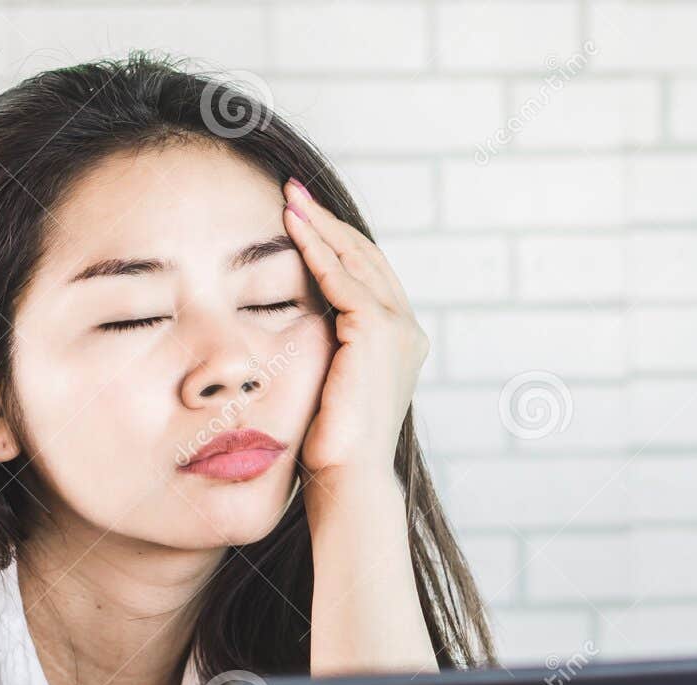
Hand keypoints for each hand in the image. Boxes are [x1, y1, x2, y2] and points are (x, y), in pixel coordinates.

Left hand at [281, 176, 428, 482]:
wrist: (348, 479)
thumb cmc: (330, 448)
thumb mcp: (327, 386)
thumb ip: (324, 351)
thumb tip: (291, 331)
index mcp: (399, 343)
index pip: (366, 278)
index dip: (335, 244)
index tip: (299, 218)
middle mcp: (408, 331)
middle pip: (367, 258)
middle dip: (329, 223)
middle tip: (293, 193)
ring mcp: (399, 329)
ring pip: (357, 260)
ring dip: (320, 226)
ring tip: (288, 200)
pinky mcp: (380, 332)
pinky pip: (344, 279)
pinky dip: (317, 251)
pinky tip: (290, 231)